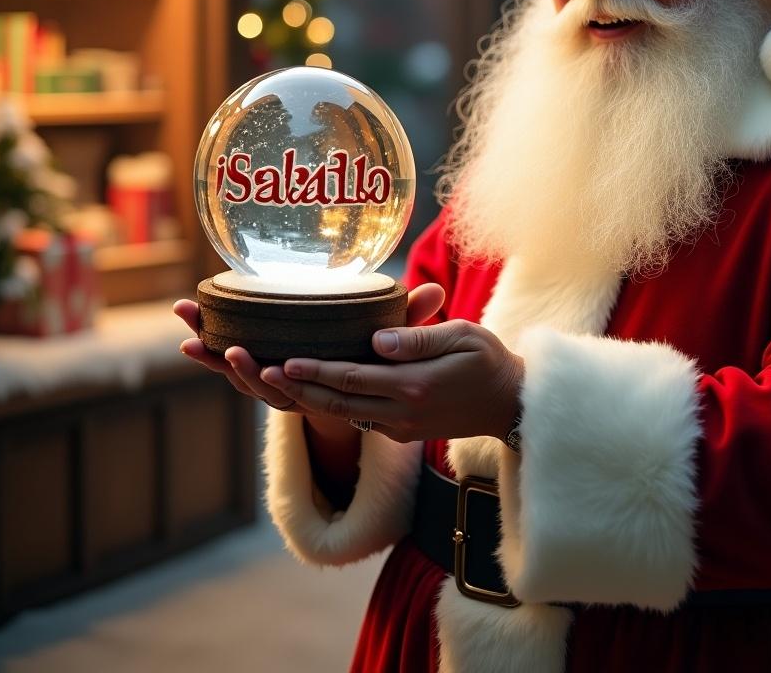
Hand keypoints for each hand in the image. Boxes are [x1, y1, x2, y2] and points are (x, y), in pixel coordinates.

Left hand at [258, 306, 524, 444]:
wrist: (510, 405)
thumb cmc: (488, 360)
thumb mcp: (463, 337)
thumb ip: (418, 339)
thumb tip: (376, 340)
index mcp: (413, 388)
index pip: (352, 379)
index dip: (315, 371)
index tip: (284, 360)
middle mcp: (401, 415)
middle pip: (337, 404)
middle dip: (297, 389)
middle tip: (261, 371)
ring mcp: (400, 428)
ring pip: (343, 416)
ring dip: (307, 401)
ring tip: (274, 382)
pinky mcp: (402, 432)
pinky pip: (359, 420)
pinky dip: (331, 406)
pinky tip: (312, 391)